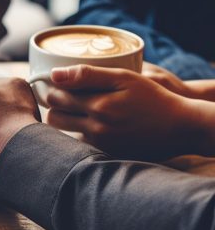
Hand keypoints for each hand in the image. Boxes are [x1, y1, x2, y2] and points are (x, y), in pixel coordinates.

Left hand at [45, 65, 200, 159]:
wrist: (178, 127)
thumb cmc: (152, 98)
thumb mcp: (124, 77)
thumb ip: (88, 74)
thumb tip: (54, 74)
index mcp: (98, 105)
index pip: (55, 97)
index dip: (52, 89)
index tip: (56, 84)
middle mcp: (96, 128)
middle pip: (54, 117)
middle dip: (54, 106)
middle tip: (63, 97)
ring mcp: (100, 144)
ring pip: (63, 132)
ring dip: (64, 121)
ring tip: (74, 110)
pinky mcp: (105, 155)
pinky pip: (80, 144)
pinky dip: (79, 134)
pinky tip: (90, 125)